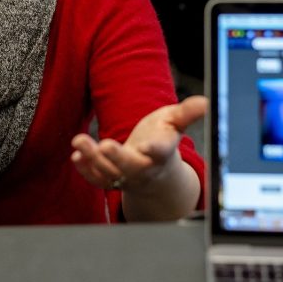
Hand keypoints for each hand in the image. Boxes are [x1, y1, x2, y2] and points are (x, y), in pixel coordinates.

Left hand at [70, 96, 206, 193]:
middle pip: (131, 167)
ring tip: (78, 140)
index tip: (149, 145)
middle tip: (106, 145)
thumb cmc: (162, 140)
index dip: (155, 149)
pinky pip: (96, 180)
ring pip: (109, 173)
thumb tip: (206, 101)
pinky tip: (76, 154)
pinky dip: (85, 170)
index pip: (161, 152)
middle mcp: (143, 168)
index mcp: (162, 154)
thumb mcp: (174, 123)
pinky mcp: (110, 179)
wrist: (153, 171)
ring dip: (93, 159)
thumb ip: (187, 113)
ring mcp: (125, 177)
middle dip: (117, 158)